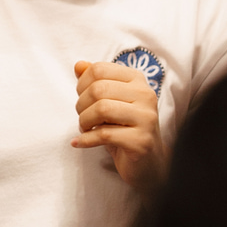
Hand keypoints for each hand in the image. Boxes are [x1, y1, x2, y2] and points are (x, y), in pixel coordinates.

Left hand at [72, 59, 165, 196]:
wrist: (148, 162)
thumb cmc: (124, 128)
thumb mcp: (108, 101)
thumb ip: (94, 81)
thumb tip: (79, 65)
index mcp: (137, 80)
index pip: (99, 69)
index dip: (82, 84)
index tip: (82, 99)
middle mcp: (146, 95)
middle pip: (98, 89)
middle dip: (81, 105)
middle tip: (83, 118)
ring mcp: (146, 118)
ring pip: (102, 109)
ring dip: (84, 121)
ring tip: (85, 129)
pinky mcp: (141, 141)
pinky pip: (104, 134)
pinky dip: (86, 139)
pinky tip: (79, 142)